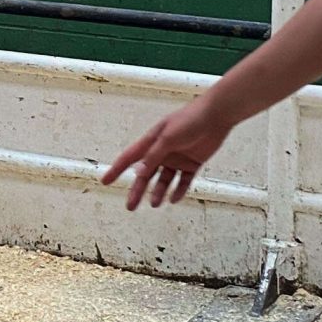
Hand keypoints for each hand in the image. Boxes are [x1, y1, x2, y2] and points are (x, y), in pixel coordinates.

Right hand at [103, 95, 236, 209]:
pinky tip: (173, 199)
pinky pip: (183, 181)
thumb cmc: (190, 119)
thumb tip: (139, 173)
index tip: (105, 181)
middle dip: (137, 190)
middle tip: (130, 205)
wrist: (216, 116)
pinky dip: (178, 190)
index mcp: (152, 141)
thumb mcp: (168, 137)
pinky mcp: (192, 163)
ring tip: (154, 203)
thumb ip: (154, 156)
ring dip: (158, 192)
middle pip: (146, 175)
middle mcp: (162, 152)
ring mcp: (177, 158)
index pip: (130, 158)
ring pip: (164, 180)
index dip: (116, 170)